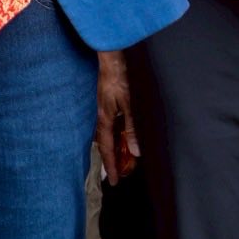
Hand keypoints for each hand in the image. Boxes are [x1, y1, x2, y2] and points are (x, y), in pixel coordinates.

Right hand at [95, 50, 139, 184]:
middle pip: (104, 143)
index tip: (113, 182)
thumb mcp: (130, 104)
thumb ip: (133, 127)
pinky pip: (110, 126)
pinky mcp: (108, 102)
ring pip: (107, 135)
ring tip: (122, 160)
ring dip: (114, 148)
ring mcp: (104, 108)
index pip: (106, 147)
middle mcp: (102, 115)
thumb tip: (136, 150)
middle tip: (118, 176)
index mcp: (104, 117)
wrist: (112, 56)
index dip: (110, 165)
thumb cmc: (121, 77)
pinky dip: (116, 136)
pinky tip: (122, 137)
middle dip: (111, 160)